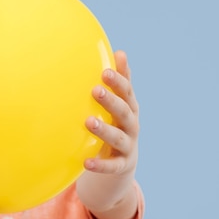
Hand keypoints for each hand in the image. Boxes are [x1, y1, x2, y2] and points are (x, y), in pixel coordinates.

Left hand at [84, 50, 139, 177]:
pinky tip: (86, 163)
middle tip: (95, 90)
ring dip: (103, 130)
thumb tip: (120, 51)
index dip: (118, 81)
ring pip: (117, 137)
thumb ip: (120, 82)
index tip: (105, 71)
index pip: (127, 92)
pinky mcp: (121, 166)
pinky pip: (111, 166)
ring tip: (88, 122)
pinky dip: (100, 165)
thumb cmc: (116, 126)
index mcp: (130, 109)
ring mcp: (127, 146)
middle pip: (124, 112)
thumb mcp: (119, 106)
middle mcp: (131, 126)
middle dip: (111, 101)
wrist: (122, 166)